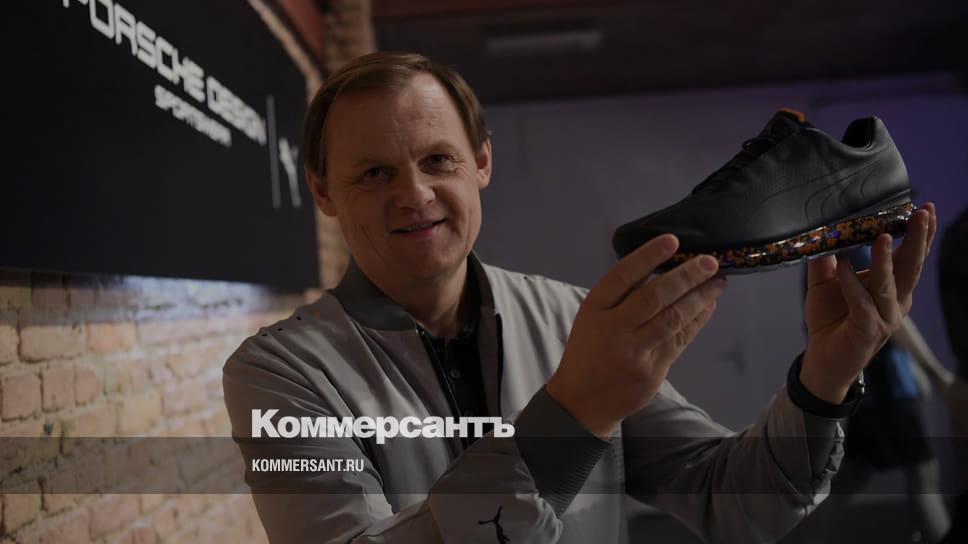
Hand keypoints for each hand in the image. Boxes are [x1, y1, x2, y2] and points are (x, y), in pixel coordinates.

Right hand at [546, 235, 726, 437]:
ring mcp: (634, 352)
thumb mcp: (592, 317)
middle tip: (710, 262)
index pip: (622, 276)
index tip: (673, 241)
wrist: (582, 401)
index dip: (648, 256)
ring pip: (673, 319)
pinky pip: (680, 340)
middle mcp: (613, 329)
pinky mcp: (652, 371)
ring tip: (718, 282)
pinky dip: (697, 321)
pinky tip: (708, 306)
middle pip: (654, 297)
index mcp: (594, 309)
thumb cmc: (589, 350)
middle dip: (686, 277)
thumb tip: (661, 266)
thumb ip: (620, 296)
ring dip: (700, 298)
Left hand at [801, 203, 936, 402]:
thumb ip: (825, 257)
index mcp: (892, 287)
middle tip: (921, 214)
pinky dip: (852, 284)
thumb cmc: (830, 318)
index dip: (920, 234)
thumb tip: (822, 229)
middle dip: (918, 239)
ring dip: (885, 260)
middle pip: (911, 266)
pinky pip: (862, 304)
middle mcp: (895, 301)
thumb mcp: (825, 282)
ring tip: (882, 236)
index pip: (910, 256)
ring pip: (889, 284)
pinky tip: (845, 267)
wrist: (822, 358)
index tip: (924, 208)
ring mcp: (884, 317)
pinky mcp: (868, 331)